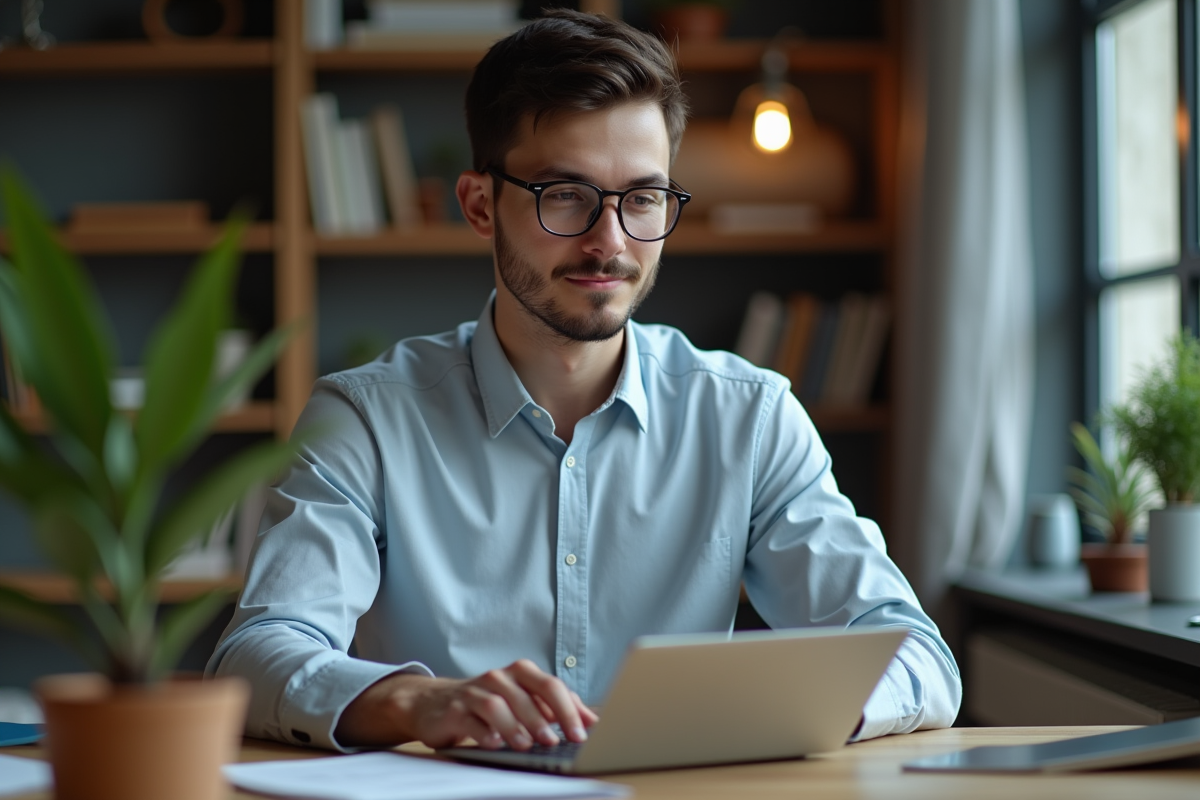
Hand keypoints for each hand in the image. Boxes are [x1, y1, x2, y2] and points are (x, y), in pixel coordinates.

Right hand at [335, 659, 598, 749]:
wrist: (435, 703)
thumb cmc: (489, 703)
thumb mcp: (523, 701)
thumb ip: (554, 707)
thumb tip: (590, 720)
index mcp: (521, 673)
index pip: (551, 686)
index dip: (569, 709)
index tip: (583, 732)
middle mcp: (499, 677)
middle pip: (528, 692)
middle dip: (545, 718)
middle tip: (555, 741)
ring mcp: (476, 691)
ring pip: (499, 705)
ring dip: (515, 726)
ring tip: (526, 745)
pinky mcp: (455, 709)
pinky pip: (471, 719)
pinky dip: (485, 732)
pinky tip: (494, 744)